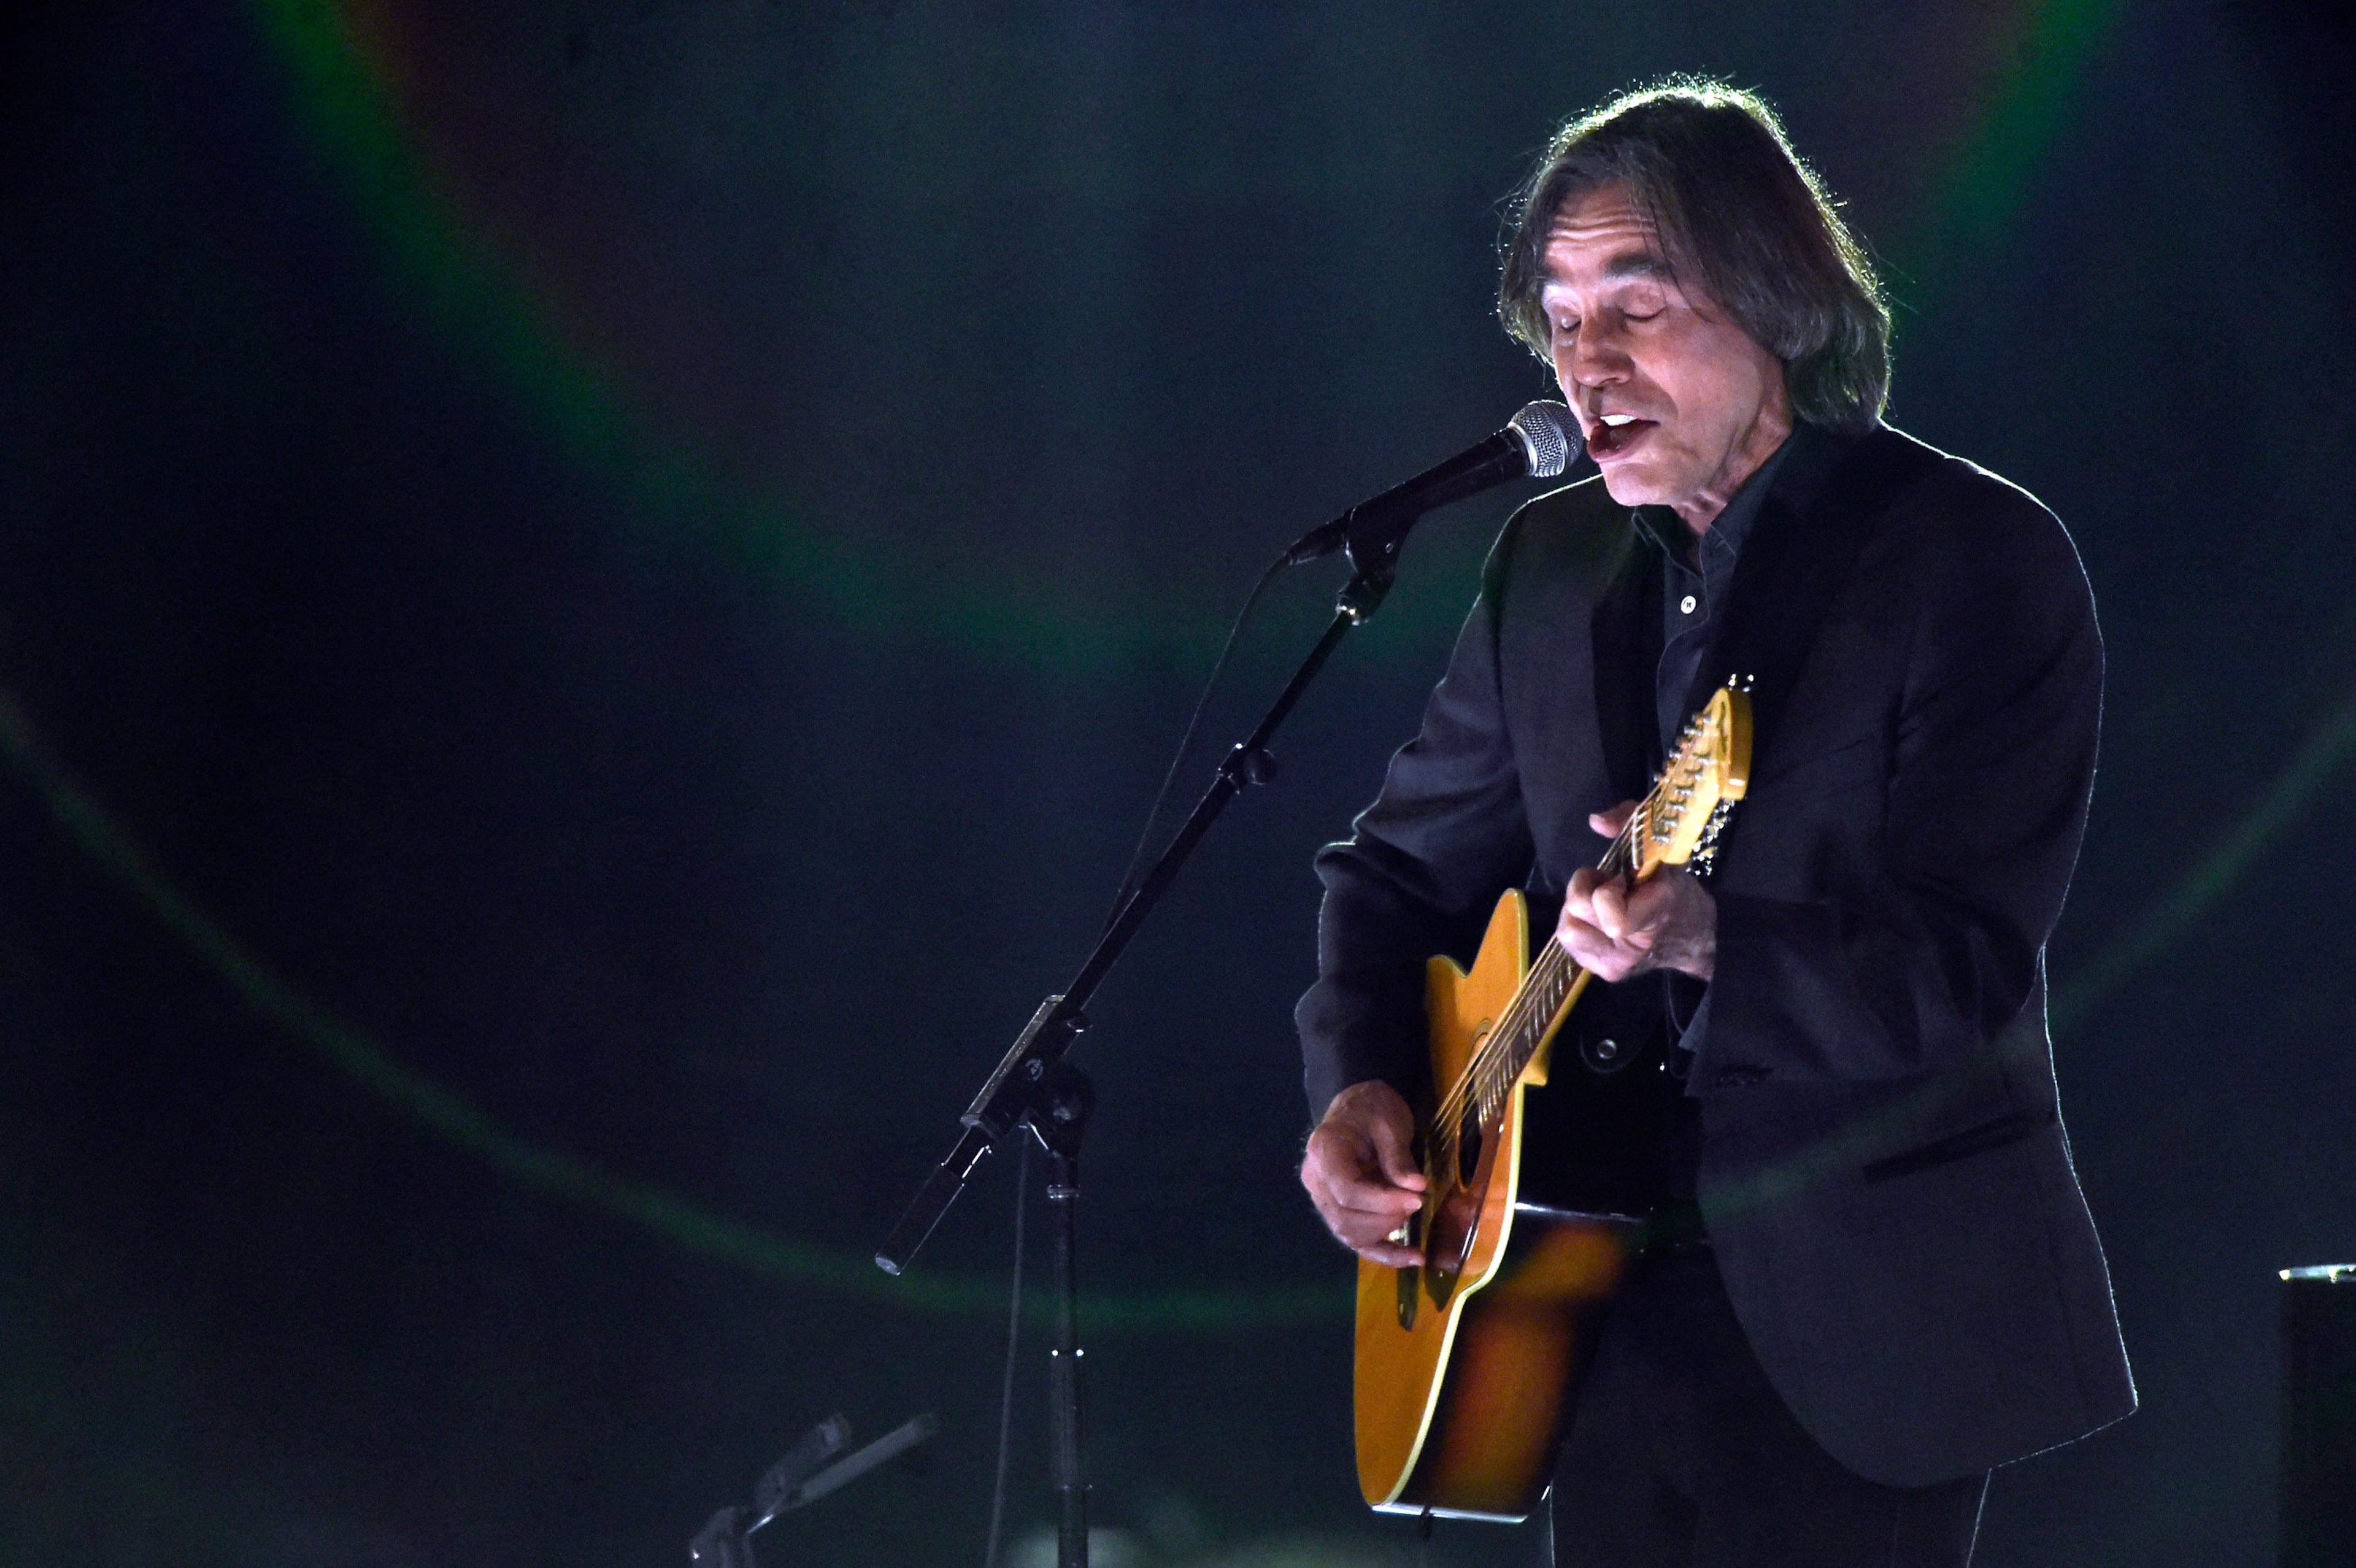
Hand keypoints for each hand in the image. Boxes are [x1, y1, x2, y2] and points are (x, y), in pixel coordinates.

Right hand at [1300, 1080, 1426, 1267]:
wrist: (1358, 1108)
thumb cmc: (1372, 1108)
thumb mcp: (1389, 1122)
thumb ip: (1398, 1156)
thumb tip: (1416, 1187)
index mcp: (1324, 1151)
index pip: (1347, 1191)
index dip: (1383, 1201)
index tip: (1417, 1197)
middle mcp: (1315, 1180)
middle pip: (1346, 1218)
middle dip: (1387, 1217)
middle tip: (1416, 1200)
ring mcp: (1323, 1199)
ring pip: (1349, 1234)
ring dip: (1386, 1231)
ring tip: (1411, 1210)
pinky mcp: (1337, 1211)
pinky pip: (1356, 1240)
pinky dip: (1385, 1253)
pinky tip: (1413, 1257)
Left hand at [1556, 801, 1717, 981]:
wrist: (1694, 936)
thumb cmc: (1674, 889)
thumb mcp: (1661, 847)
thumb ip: (1629, 821)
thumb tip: (1595, 821)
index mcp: (1654, 913)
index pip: (1606, 907)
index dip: (1602, 888)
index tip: (1622, 881)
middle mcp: (1633, 947)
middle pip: (1575, 913)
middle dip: (1585, 892)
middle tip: (1610, 888)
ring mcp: (1618, 965)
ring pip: (1567, 930)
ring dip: (1578, 910)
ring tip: (1604, 904)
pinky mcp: (1607, 973)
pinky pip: (1571, 943)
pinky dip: (1581, 925)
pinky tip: (1601, 920)